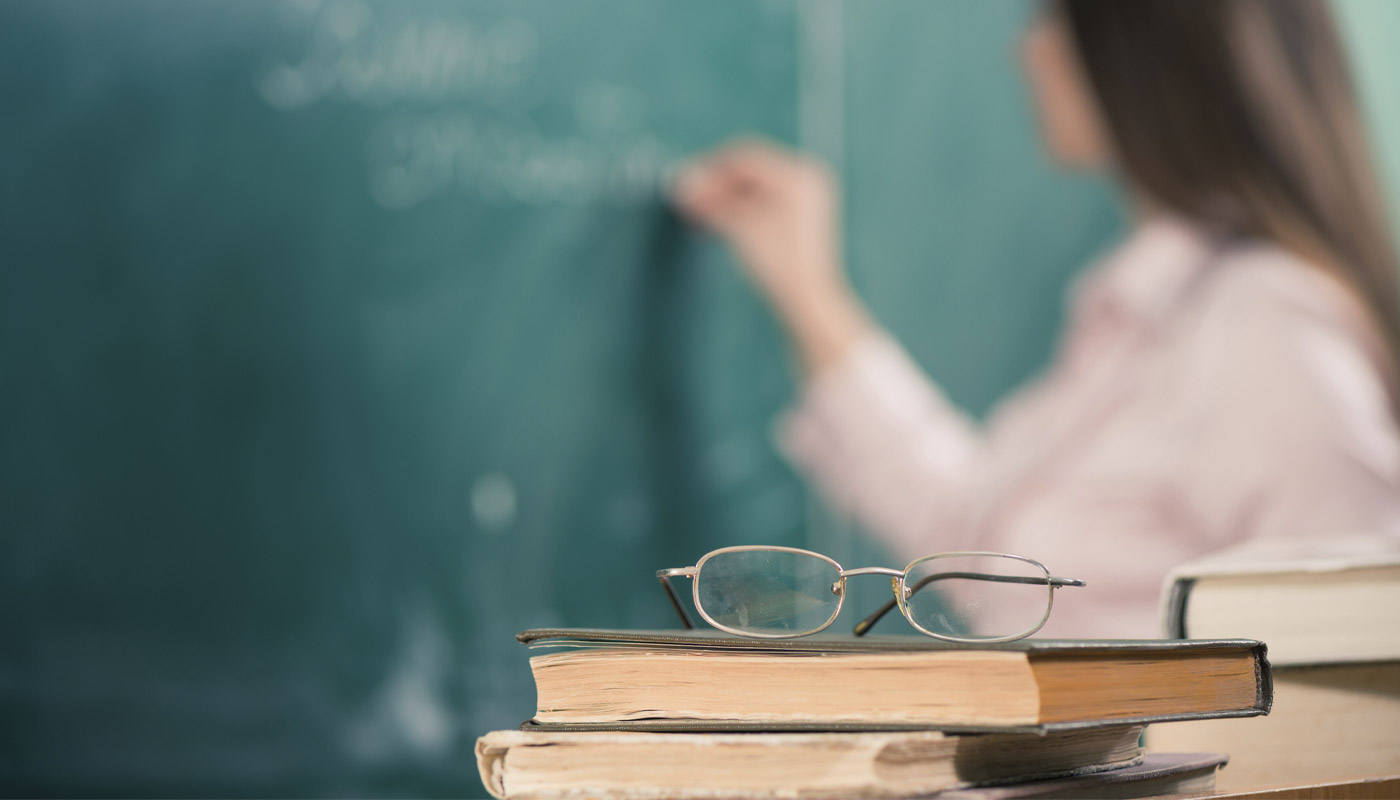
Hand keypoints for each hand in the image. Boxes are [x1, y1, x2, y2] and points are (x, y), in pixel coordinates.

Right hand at [671, 137, 870, 372]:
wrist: (807, 300)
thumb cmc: (782, 265)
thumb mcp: (741, 228)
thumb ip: (710, 202)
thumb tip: (683, 185)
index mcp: (799, 176)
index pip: (745, 158)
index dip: (710, 169)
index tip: (685, 182)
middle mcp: (807, 180)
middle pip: (749, 172)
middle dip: (715, 185)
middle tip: (687, 198)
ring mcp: (805, 198)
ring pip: (753, 188)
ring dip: (724, 198)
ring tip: (698, 212)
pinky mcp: (800, 216)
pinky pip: (763, 202)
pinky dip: (739, 209)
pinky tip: (717, 220)